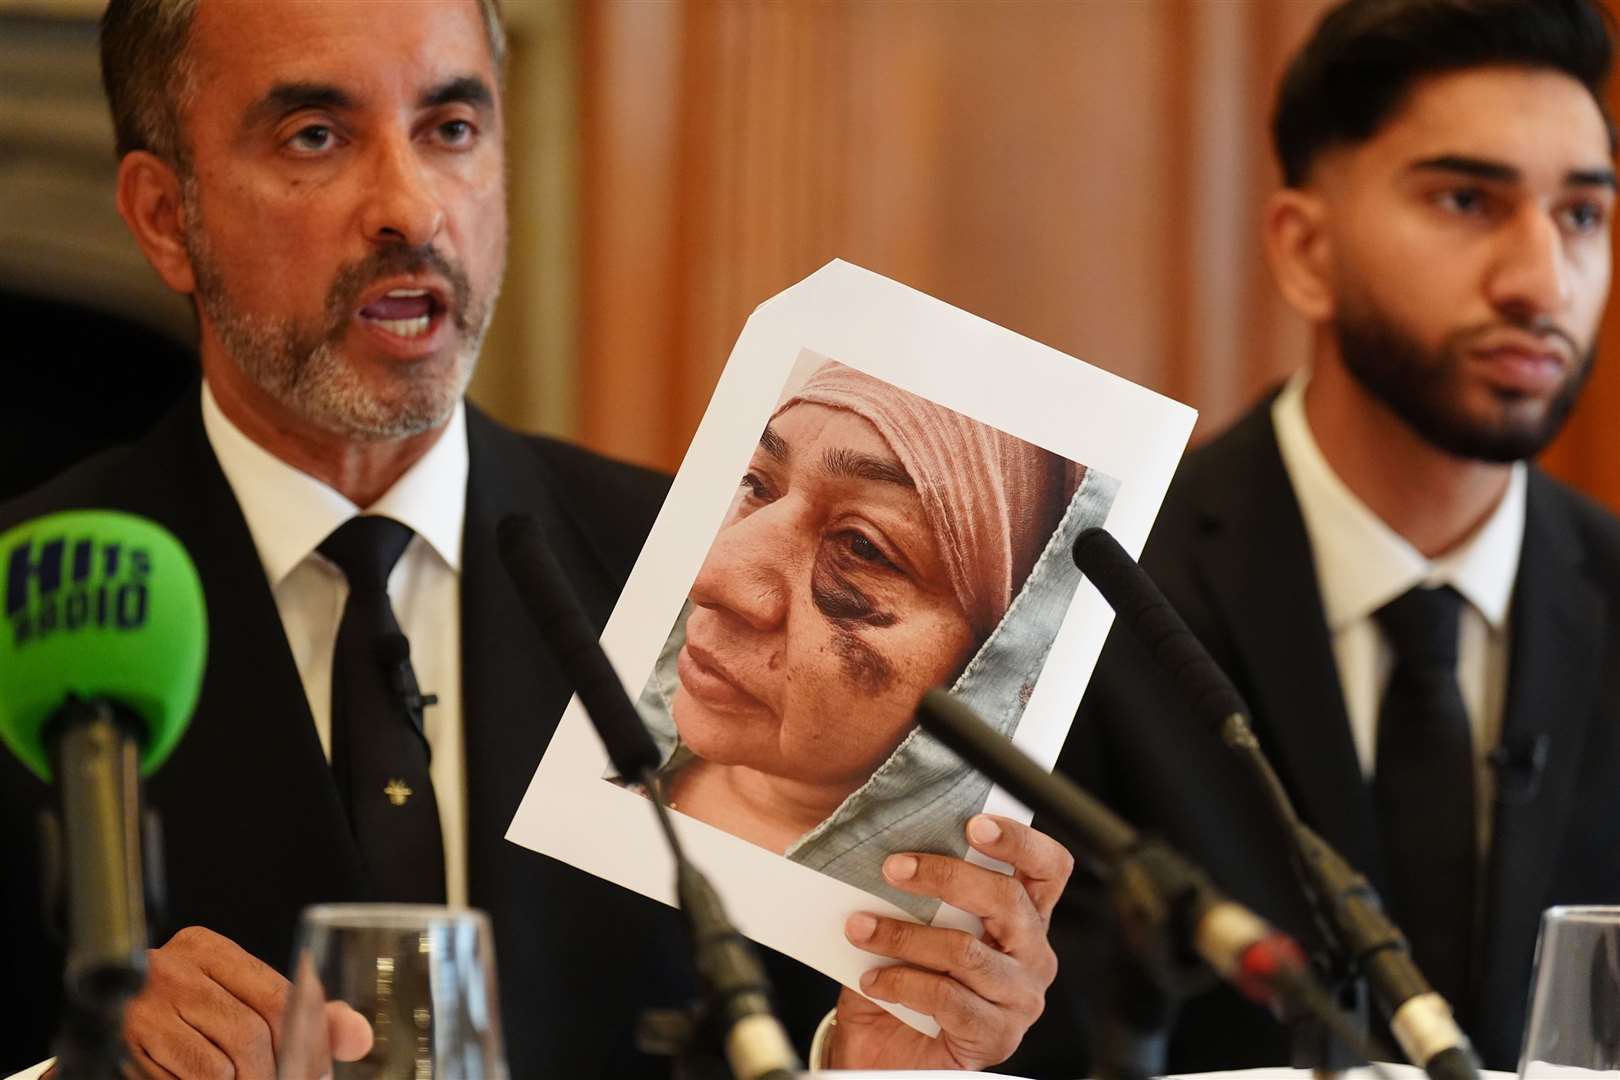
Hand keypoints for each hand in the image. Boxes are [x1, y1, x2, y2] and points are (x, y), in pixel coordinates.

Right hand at [117, 926, 371, 1078]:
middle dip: (275, 1073)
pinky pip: (194, 1078)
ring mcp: (148, 1005)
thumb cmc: (184, 1015)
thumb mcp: (239, 1001)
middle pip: (254, 1033)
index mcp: (210, 949)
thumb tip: (359, 1036)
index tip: (319, 1071)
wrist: (105, 1021)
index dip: (308, 1041)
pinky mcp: (129, 1042)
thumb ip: (299, 1016)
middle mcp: (177, 967)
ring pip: (225, 1062)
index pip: (281, 995)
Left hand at [828, 814, 1072, 1070]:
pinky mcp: (995, 1036)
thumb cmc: (906, 978)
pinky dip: (902, 983)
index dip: (1019, 841)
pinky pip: (947, 998)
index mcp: (1024, 917)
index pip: (1047, 869)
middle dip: (945, 876)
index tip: (973, 824)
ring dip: (904, 936)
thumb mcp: (916, 924)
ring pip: (966, 951)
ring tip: (861, 928)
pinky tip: (873, 980)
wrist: (889, 1051)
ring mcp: (1019, 999)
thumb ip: (921, 891)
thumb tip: (894, 852)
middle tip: (893, 868)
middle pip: (1007, 900)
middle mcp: (1032, 955)